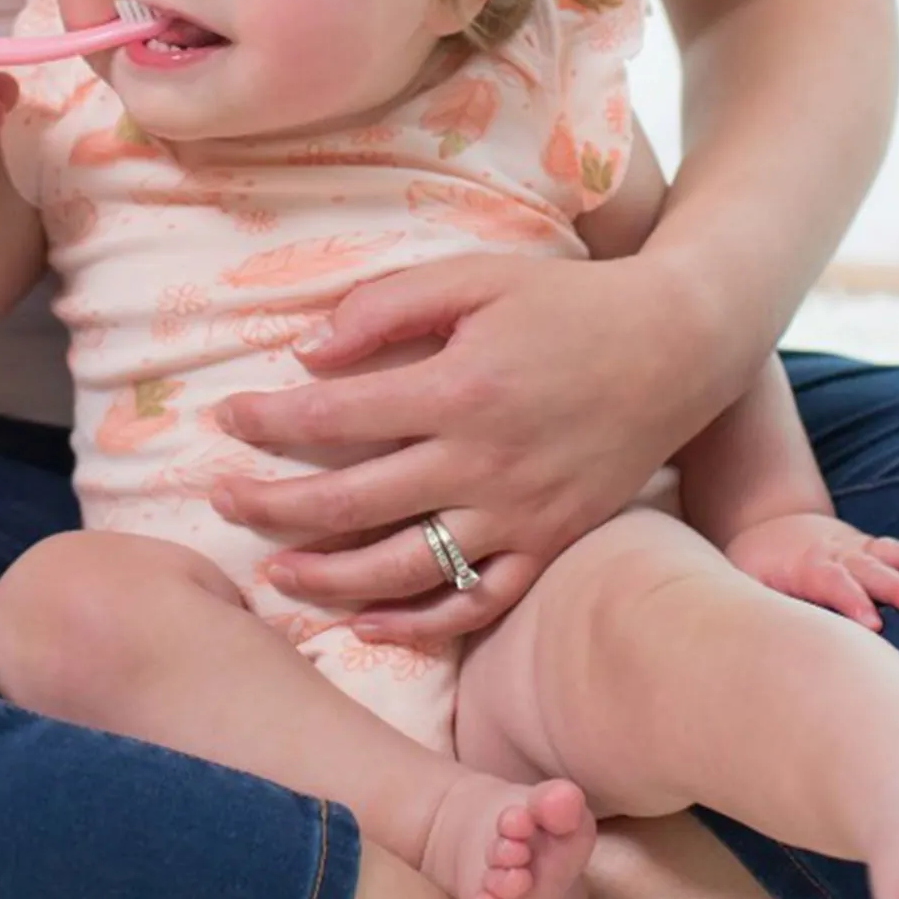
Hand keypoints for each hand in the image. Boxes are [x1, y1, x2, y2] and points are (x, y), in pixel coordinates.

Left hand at [209, 250, 714, 645]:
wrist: (677, 344)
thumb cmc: (565, 300)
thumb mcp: (474, 275)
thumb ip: (387, 306)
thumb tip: (307, 353)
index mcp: (459, 388)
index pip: (334, 418)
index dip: (268, 424)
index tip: (225, 421)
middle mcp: (484, 463)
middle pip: (351, 504)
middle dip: (271, 507)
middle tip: (221, 500)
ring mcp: (519, 516)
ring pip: (403, 569)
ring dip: (327, 577)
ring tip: (274, 572)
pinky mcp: (550, 547)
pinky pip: (475, 603)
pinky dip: (417, 622)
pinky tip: (368, 620)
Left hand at [723, 511, 898, 629]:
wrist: (770, 530)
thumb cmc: (760, 570)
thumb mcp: (749, 585)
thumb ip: (763, 609)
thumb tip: (768, 647)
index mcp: (805, 567)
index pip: (830, 583)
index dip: (851, 602)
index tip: (873, 626)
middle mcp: (836, 555)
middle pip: (867, 569)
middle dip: (892, 587)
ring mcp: (858, 551)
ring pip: (891, 554)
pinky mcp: (873, 550)